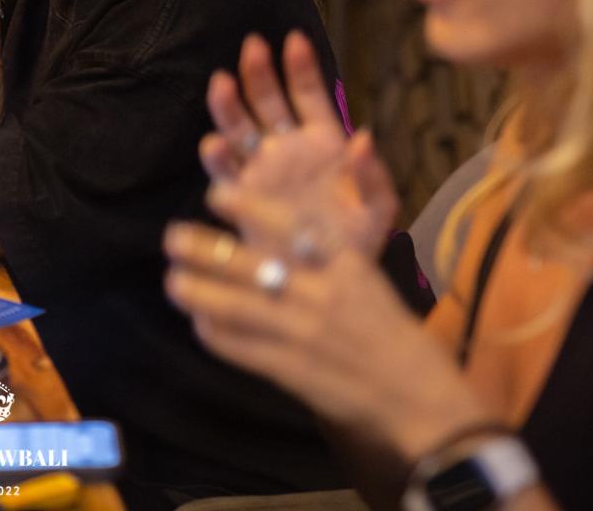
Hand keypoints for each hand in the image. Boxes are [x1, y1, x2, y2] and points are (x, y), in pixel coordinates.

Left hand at [163, 221, 490, 456]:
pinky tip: (198, 324)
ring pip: (236, 306)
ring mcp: (303, 334)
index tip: (216, 194)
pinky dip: (216, 336)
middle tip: (173, 235)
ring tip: (173, 280)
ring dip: (199, 291)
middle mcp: (321, 293)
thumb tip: (292, 232)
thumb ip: (329, 253)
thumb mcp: (370, 279)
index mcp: (346, 265)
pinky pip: (242, 350)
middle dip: (206, 248)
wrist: (419, 398)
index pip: (290, 226)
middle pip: (251, 264)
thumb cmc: (398, 335)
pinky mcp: (291, 371)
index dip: (247, 207)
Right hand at [200, 31, 397, 260]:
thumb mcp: (377, 209)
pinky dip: (218, 157)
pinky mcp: (243, 197)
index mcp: (323, 143)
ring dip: (229, 104)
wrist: (326, 282)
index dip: (301, 68)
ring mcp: (262, 171)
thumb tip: (364, 137)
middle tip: (252, 47)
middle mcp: (287, 149)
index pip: (309, 95)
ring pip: (240, 128)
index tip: (294, 40)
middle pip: (267, 102)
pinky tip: (214, 143)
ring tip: (221, 82)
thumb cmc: (357, 241)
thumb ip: (372, 175)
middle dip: (258, 73)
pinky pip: (227, 171)